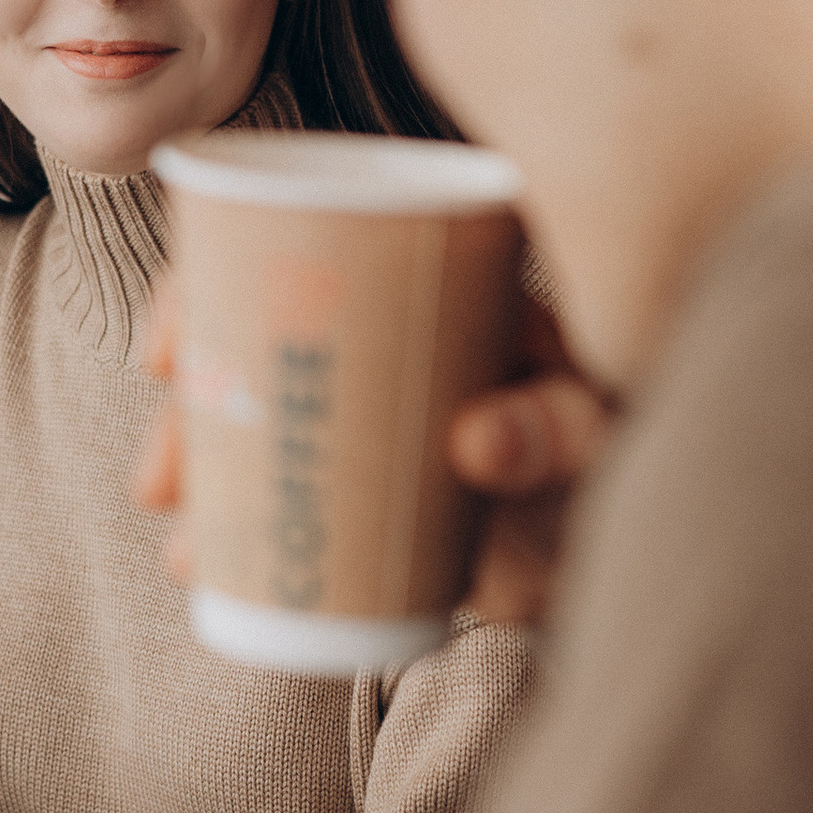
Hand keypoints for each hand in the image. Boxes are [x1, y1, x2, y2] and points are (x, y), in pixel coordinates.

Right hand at [131, 288, 612, 632]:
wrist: (652, 530)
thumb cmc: (626, 447)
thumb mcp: (600, 430)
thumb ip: (556, 428)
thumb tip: (476, 439)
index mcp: (431, 276)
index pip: (298, 243)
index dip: (209, 280)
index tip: (167, 351)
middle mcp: (385, 331)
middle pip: (253, 341)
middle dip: (189, 415)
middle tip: (161, 480)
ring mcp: (372, 409)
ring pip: (261, 425)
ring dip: (205, 485)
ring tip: (184, 552)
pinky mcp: (373, 487)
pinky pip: (291, 496)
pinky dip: (242, 534)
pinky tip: (208, 569)